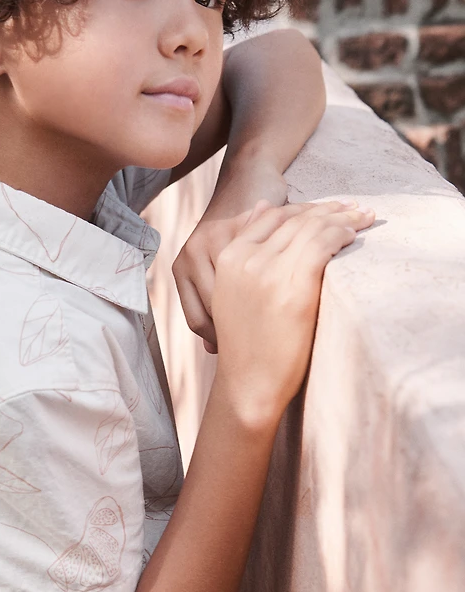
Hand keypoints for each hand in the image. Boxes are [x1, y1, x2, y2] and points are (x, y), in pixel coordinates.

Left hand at [172, 162, 287, 352]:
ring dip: (257, 306)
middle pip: (214, 309)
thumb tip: (212, 350)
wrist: (249, 178)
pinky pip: (255, 262)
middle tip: (261, 343)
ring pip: (234, 290)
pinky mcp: (238, 229)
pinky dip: (272, 274)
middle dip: (237, 330)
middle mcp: (191, 256)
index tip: (239, 351)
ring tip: (277, 323)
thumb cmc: (240, 233)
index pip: (197, 321)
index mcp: (184, 271)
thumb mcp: (223, 268)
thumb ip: (217, 303)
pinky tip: (288, 286)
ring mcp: (212, 242)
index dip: (219, 340)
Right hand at [211, 199, 374, 424]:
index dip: (301, 208)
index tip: (326, 208)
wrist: (248, 384)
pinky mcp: (292, 285)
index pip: (271, 216)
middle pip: (292, 218)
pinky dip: (343, 233)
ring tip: (363, 216)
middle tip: (354, 206)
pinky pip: (323, 243)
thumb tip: (262, 208)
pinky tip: (355, 235)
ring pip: (310, 226)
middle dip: (326, 208)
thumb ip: (245, 254)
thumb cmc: (248, 345)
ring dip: (341, 216)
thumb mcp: (235, 293)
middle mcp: (244, 259)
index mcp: (227, 258)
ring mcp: (266, 271)